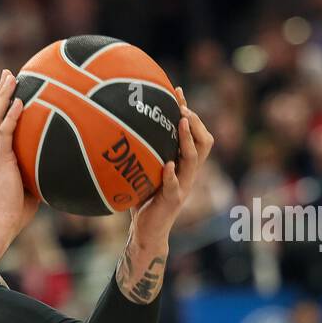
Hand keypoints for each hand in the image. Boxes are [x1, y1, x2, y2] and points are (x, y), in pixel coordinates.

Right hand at [0, 69, 39, 245]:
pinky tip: (20, 100)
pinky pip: (4, 132)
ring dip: (2, 95)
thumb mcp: (31, 184)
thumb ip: (40, 169)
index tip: (9, 88)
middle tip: (7, 73)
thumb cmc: (16, 211)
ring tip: (10, 76)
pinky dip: (11, 114)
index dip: (0, 105)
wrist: (0, 223)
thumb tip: (65, 162)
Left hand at [129, 87, 213, 250]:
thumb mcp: (143, 172)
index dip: (188, 112)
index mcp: (183, 164)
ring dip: (187, 140)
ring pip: (194, 159)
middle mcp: (188, 172)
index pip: (194, 133)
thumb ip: (140, 153)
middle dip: (195, 122)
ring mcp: (182, 186)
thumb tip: (117, 129)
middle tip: (182, 107)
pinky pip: (175, 186)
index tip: (176, 90)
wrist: (148, 232)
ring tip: (180, 122)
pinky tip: (168, 164)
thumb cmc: (143, 200)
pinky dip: (172, 174)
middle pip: (204, 142)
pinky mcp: (172, 201)